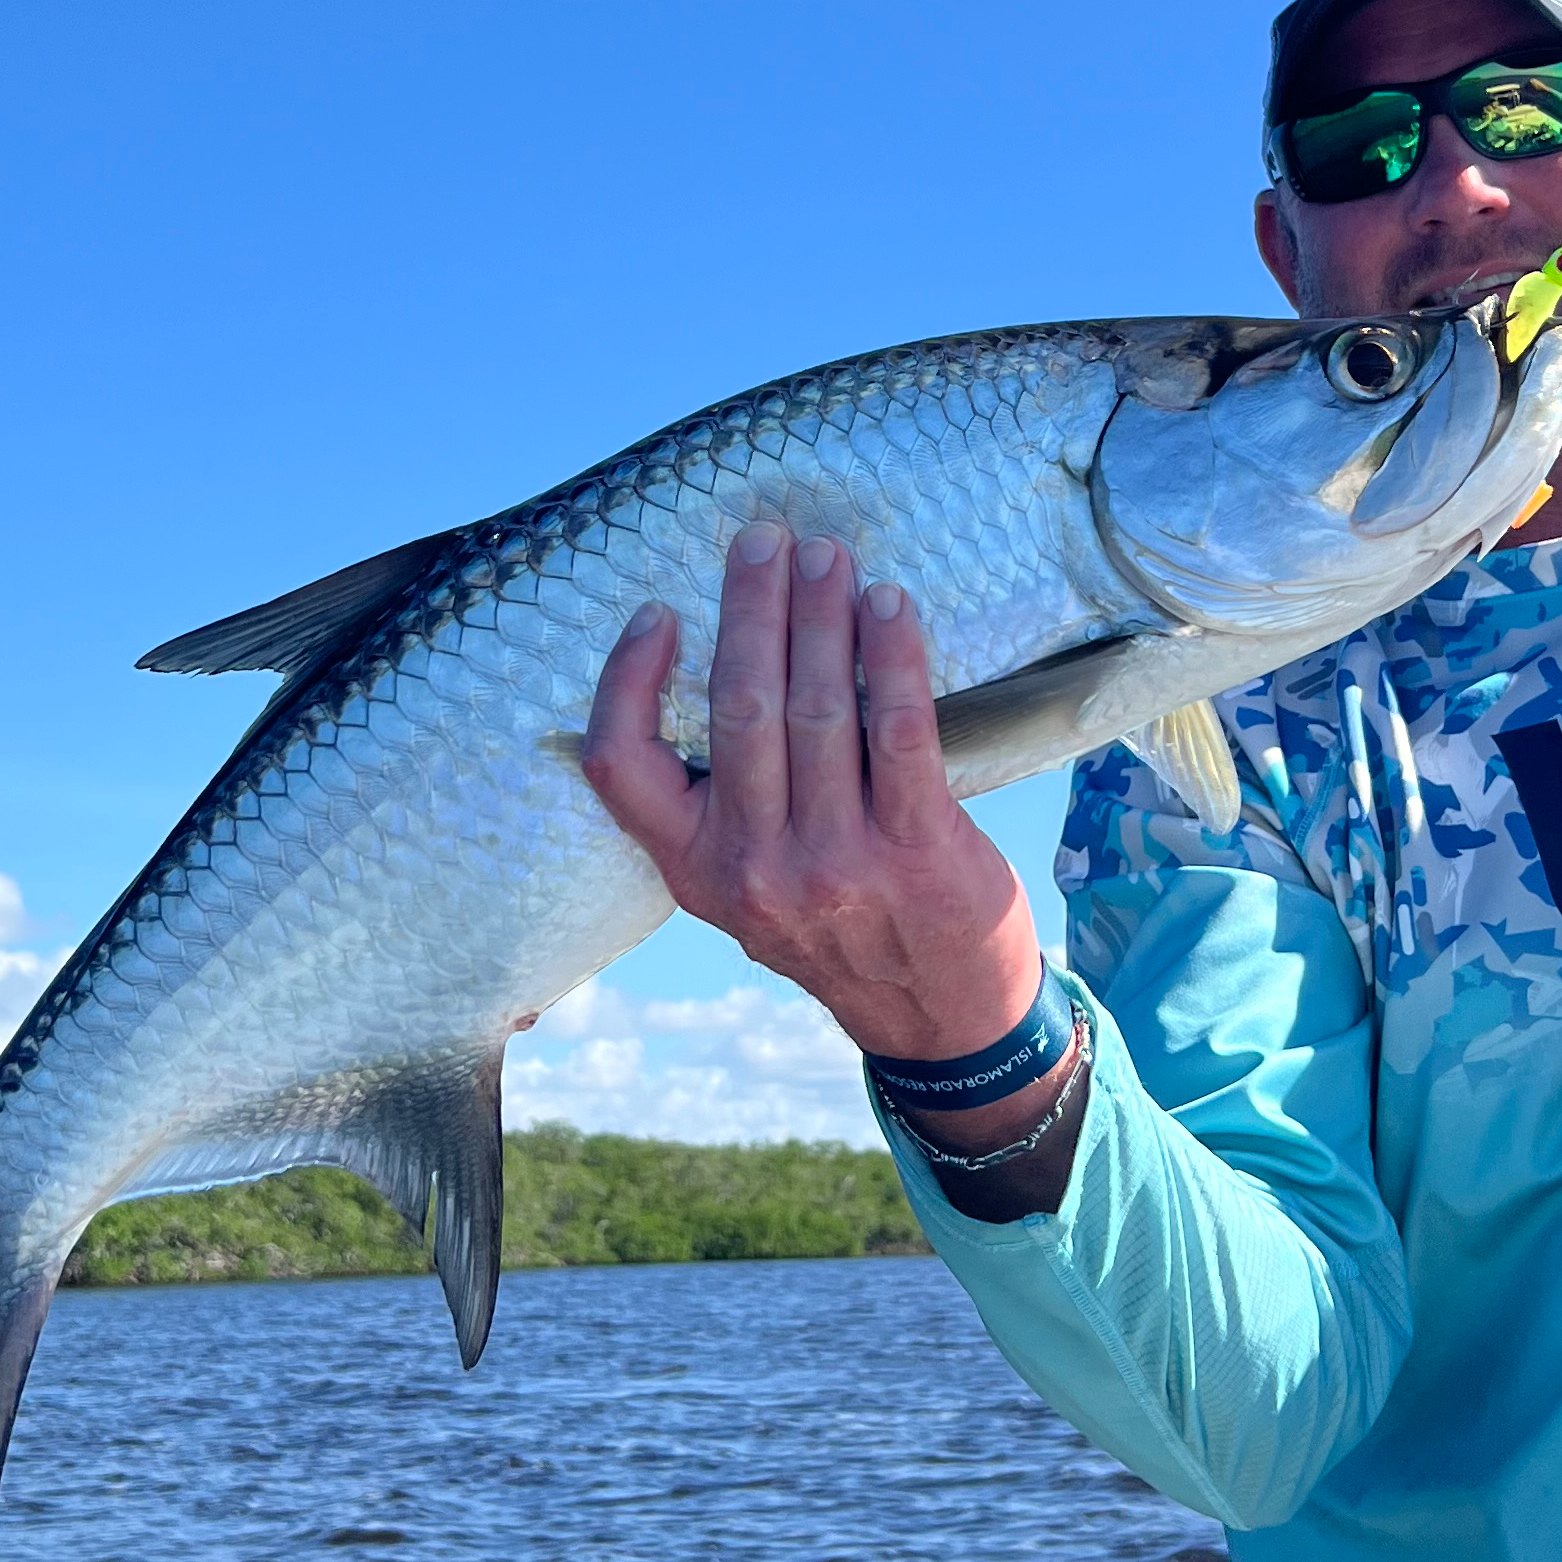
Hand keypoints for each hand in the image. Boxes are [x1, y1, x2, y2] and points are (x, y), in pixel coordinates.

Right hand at [580, 523, 1045, 1062]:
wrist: (941, 1023)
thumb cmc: (842, 926)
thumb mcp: (749, 889)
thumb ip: (725, 804)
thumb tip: (726, 659)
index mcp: (696, 869)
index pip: (620, 767)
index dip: (627, 680)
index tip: (658, 611)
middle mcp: (755, 867)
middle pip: (738, 708)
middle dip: (752, 607)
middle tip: (766, 538)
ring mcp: (836, 863)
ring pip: (815, 709)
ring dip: (822, 616)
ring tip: (828, 556)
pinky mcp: (916, 851)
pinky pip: (897, 731)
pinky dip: (891, 658)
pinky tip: (890, 608)